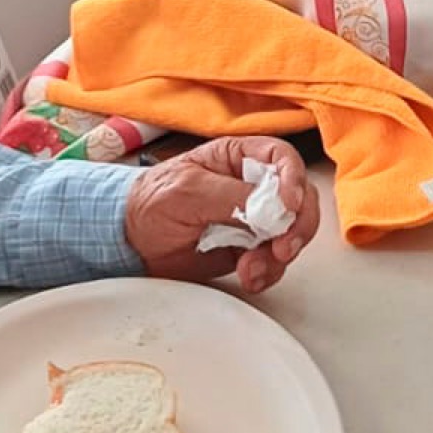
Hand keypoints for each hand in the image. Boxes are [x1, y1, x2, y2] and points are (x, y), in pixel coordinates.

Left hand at [125, 136, 320, 294]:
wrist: (132, 244)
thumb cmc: (151, 203)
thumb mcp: (187, 190)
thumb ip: (231, 195)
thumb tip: (271, 205)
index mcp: (239, 157)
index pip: (282, 159)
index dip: (293, 179)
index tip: (288, 205)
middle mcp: (254, 186)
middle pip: (300, 198)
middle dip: (297, 225)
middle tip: (283, 246)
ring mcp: (255, 219)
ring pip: (292, 232)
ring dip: (280, 254)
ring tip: (252, 267)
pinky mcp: (250, 249)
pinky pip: (275, 260)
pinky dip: (267, 271)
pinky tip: (248, 275)